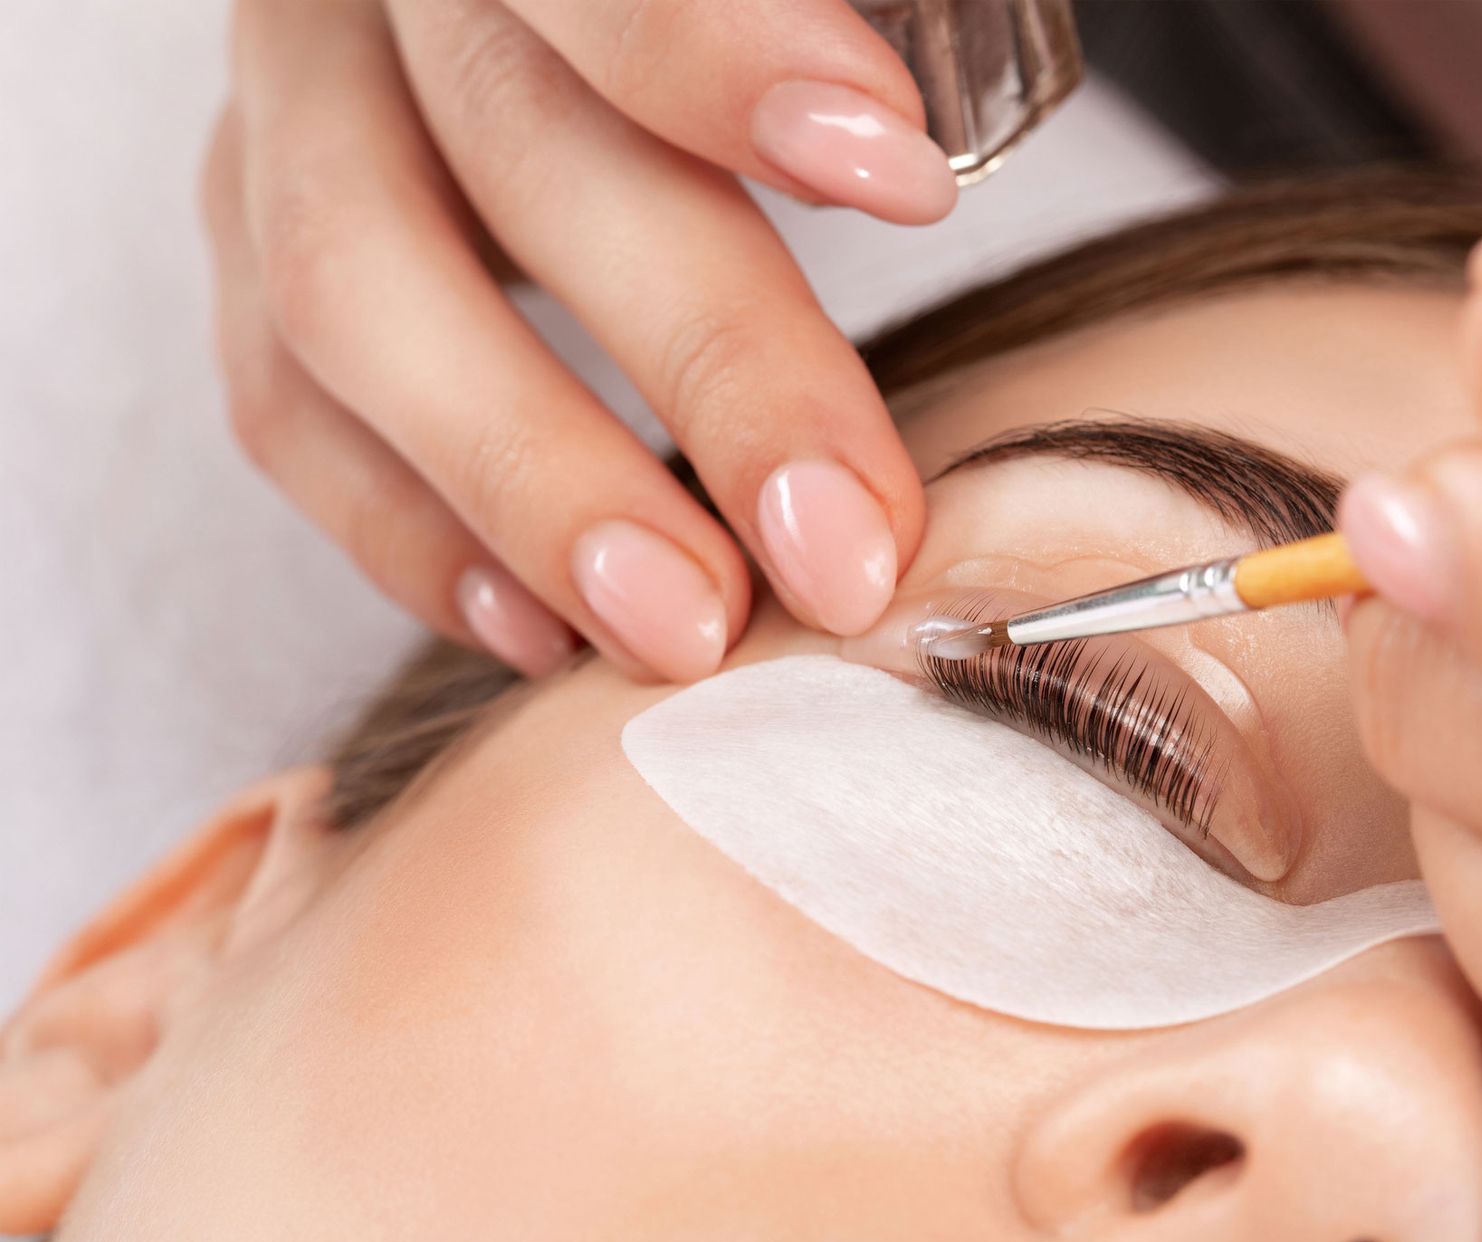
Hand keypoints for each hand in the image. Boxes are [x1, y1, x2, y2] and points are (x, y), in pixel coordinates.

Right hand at [202, 0, 954, 679]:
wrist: (521, 38)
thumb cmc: (713, 33)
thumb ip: (799, 52)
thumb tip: (923, 169)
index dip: (724, 57)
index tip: (902, 181)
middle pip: (515, 144)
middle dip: (704, 358)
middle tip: (840, 545)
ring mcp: (286, 111)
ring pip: (350, 292)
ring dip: (534, 484)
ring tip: (683, 628)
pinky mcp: (244, 241)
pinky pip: (282, 405)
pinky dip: (410, 532)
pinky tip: (542, 628)